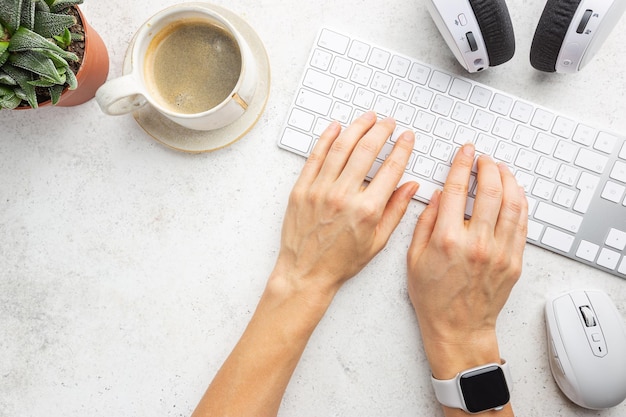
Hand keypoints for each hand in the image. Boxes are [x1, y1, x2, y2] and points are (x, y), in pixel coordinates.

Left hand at [273, 111, 417, 303]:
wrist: (306, 273)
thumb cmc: (341, 262)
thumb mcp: (377, 242)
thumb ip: (396, 211)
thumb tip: (411, 186)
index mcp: (367, 210)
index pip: (391, 169)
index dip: (402, 149)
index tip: (407, 138)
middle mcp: (343, 196)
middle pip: (367, 150)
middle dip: (381, 131)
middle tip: (389, 123)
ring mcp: (320, 190)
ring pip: (341, 147)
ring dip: (357, 128)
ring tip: (368, 118)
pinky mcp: (301, 189)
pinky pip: (315, 156)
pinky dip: (326, 138)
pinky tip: (337, 127)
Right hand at [406, 144, 527, 379]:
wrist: (457, 328)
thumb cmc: (433, 297)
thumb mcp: (414, 257)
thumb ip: (426, 222)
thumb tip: (440, 195)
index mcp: (447, 239)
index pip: (457, 188)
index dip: (461, 164)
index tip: (465, 152)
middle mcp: (476, 243)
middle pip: (490, 190)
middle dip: (488, 166)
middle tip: (484, 158)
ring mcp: (498, 252)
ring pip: (513, 204)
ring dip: (508, 180)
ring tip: (501, 170)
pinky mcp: (513, 262)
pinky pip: (522, 224)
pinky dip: (520, 203)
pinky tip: (513, 194)